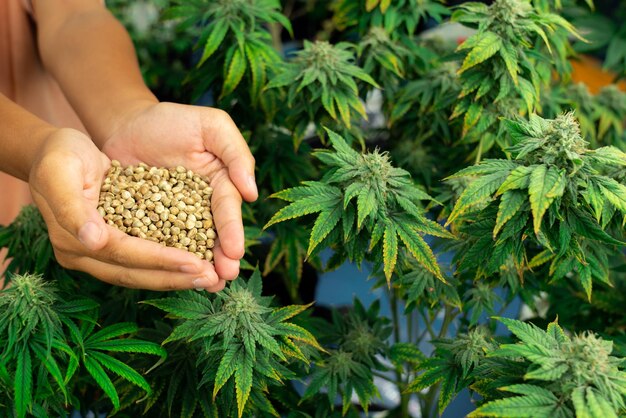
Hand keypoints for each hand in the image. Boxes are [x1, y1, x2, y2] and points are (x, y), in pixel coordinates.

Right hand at [29, 128, 220, 290]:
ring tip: (210, 278)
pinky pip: (142, 261)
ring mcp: (96, 253)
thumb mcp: (61, 172)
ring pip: (140, 273)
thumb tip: (93, 240)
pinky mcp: (111, 245)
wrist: (54, 152)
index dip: (159, 260)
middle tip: (212, 279)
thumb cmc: (58, 155)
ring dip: (175, 277)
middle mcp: (84, 253)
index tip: (195, 263)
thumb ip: (74, 207)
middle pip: (134, 272)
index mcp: (71, 239)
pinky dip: (168, 265)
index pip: (123, 253)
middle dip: (174, 277)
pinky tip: (195, 264)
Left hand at [101, 102, 257, 291]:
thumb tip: (252, 193)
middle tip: (224, 278)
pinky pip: (154, 243)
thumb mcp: (212, 126)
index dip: (232, 231)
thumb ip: (235, 154)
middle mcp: (200, 207)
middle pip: (212, 235)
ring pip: (187, 246)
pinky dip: (162, 260)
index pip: (227, 209)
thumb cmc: (173, 121)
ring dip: (197, 266)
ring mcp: (173, 219)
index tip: (235, 252)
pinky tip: (168, 277)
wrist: (126, 124)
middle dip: (220, 258)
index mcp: (220, 185)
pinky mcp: (146, 224)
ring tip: (207, 287)